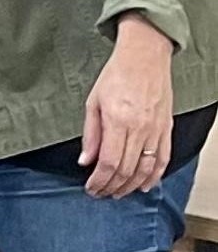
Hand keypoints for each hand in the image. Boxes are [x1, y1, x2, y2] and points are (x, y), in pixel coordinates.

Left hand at [79, 15, 173, 198]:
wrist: (144, 58)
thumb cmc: (116, 76)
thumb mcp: (93, 103)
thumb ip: (90, 135)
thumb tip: (85, 161)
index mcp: (118, 122)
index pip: (109, 163)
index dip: (99, 181)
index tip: (91, 188)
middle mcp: (140, 128)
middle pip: (127, 170)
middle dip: (112, 186)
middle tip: (101, 193)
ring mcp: (156, 129)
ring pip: (146, 168)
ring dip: (131, 185)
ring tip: (118, 193)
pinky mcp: (167, 128)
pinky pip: (163, 158)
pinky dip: (155, 175)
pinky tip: (145, 185)